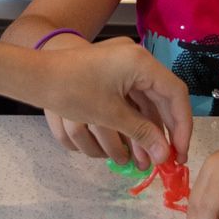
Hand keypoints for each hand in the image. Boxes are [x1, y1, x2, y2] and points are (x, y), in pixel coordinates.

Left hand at [36, 38, 191, 169]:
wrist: (36, 76)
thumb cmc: (72, 91)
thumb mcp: (110, 115)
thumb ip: (142, 133)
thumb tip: (164, 155)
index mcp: (141, 62)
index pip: (176, 94)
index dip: (182, 126)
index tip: (180, 152)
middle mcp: (138, 59)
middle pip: (165, 97)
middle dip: (167, 131)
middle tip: (169, 159)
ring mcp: (126, 64)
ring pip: (149, 101)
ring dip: (150, 129)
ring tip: (149, 159)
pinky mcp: (114, 72)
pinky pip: (134, 97)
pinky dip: (136, 119)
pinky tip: (137, 143)